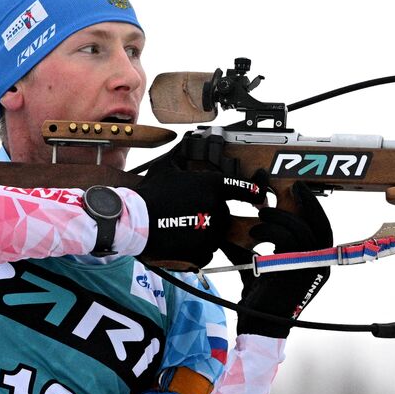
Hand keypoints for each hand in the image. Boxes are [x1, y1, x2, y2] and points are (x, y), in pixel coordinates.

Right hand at [136, 132, 263, 268]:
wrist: (135, 222)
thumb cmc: (150, 194)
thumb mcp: (167, 167)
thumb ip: (183, 155)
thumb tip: (187, 142)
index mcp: (213, 187)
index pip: (244, 189)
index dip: (254, 192)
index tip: (259, 197)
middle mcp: (217, 209)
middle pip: (225, 213)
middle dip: (212, 213)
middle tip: (189, 212)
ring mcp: (212, 233)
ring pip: (216, 233)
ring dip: (204, 231)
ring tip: (181, 226)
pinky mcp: (203, 251)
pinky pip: (207, 251)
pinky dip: (197, 248)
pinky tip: (181, 240)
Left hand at [232, 182, 332, 338]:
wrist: (258, 325)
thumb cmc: (260, 299)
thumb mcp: (258, 266)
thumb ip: (250, 247)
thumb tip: (231, 228)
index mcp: (314, 263)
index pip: (322, 229)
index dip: (314, 208)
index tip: (299, 190)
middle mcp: (318, 266)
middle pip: (321, 226)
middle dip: (308, 203)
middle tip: (292, 187)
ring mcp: (309, 269)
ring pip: (302, 230)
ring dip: (279, 217)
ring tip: (261, 215)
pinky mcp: (295, 271)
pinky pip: (287, 240)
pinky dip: (270, 230)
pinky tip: (254, 233)